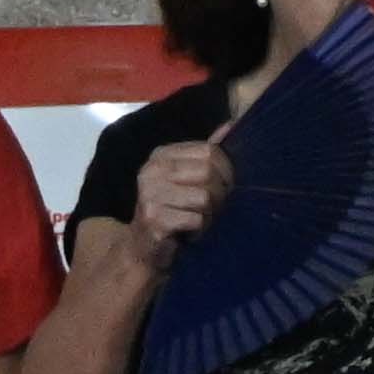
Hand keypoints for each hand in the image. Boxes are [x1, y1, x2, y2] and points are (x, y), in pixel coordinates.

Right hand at [114, 134, 228, 249]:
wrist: (142, 248)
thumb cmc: (170, 211)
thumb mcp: (185, 178)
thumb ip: (205, 153)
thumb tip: (231, 126)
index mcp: (161, 155)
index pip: (209, 151)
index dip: (226, 170)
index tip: (225, 186)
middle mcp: (152, 171)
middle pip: (208, 172)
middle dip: (220, 193)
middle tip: (214, 207)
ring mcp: (150, 195)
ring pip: (204, 197)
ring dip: (210, 214)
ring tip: (200, 220)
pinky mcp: (154, 219)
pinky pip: (196, 219)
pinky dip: (200, 229)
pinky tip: (191, 232)